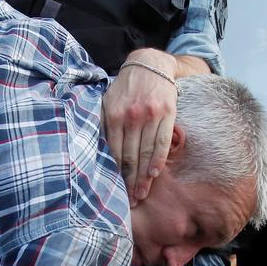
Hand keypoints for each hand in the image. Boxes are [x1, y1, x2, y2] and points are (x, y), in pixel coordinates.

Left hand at [103, 49, 178, 204]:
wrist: (150, 65)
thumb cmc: (126, 88)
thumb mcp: (109, 101)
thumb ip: (105, 125)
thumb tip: (100, 152)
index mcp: (114, 115)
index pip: (114, 151)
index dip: (116, 173)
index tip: (117, 190)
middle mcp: (132, 116)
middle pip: (130, 156)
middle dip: (130, 180)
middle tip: (131, 200)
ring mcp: (150, 115)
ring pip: (146, 152)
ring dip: (144, 176)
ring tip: (142, 193)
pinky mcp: (167, 114)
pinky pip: (162, 142)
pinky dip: (158, 160)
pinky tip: (154, 174)